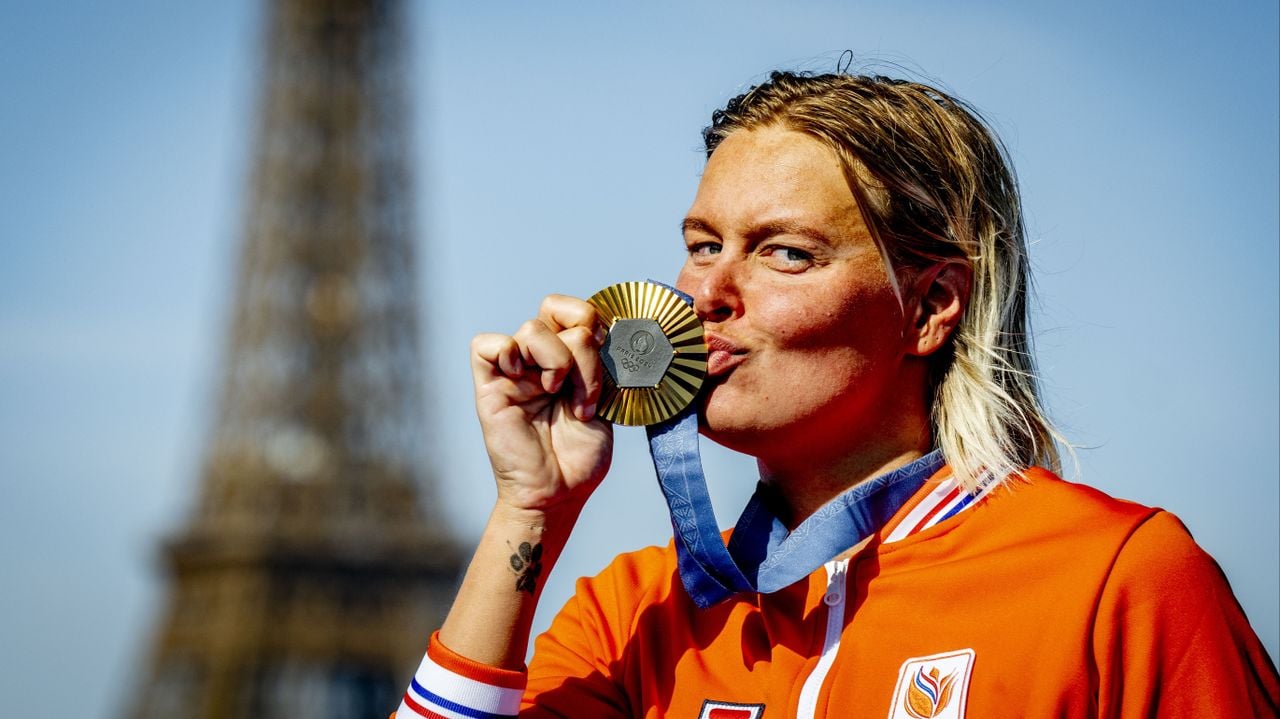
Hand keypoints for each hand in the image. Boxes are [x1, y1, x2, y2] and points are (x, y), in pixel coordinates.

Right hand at [471, 294, 612, 513]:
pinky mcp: (489, 386)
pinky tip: (528, 383)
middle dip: (583, 345)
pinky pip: (487, 345)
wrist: (558, 492)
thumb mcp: (606, 401)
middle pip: (556, 309)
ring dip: (558, 361)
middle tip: (585, 389)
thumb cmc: (580, 455)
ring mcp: (514, 371)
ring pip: (532, 328)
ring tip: (563, 397)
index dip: (593, 322)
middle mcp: (540, 358)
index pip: (576, 310)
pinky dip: (507, 352)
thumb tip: (603, 328)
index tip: (606, 361)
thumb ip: (602, 363)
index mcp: (569, 357)